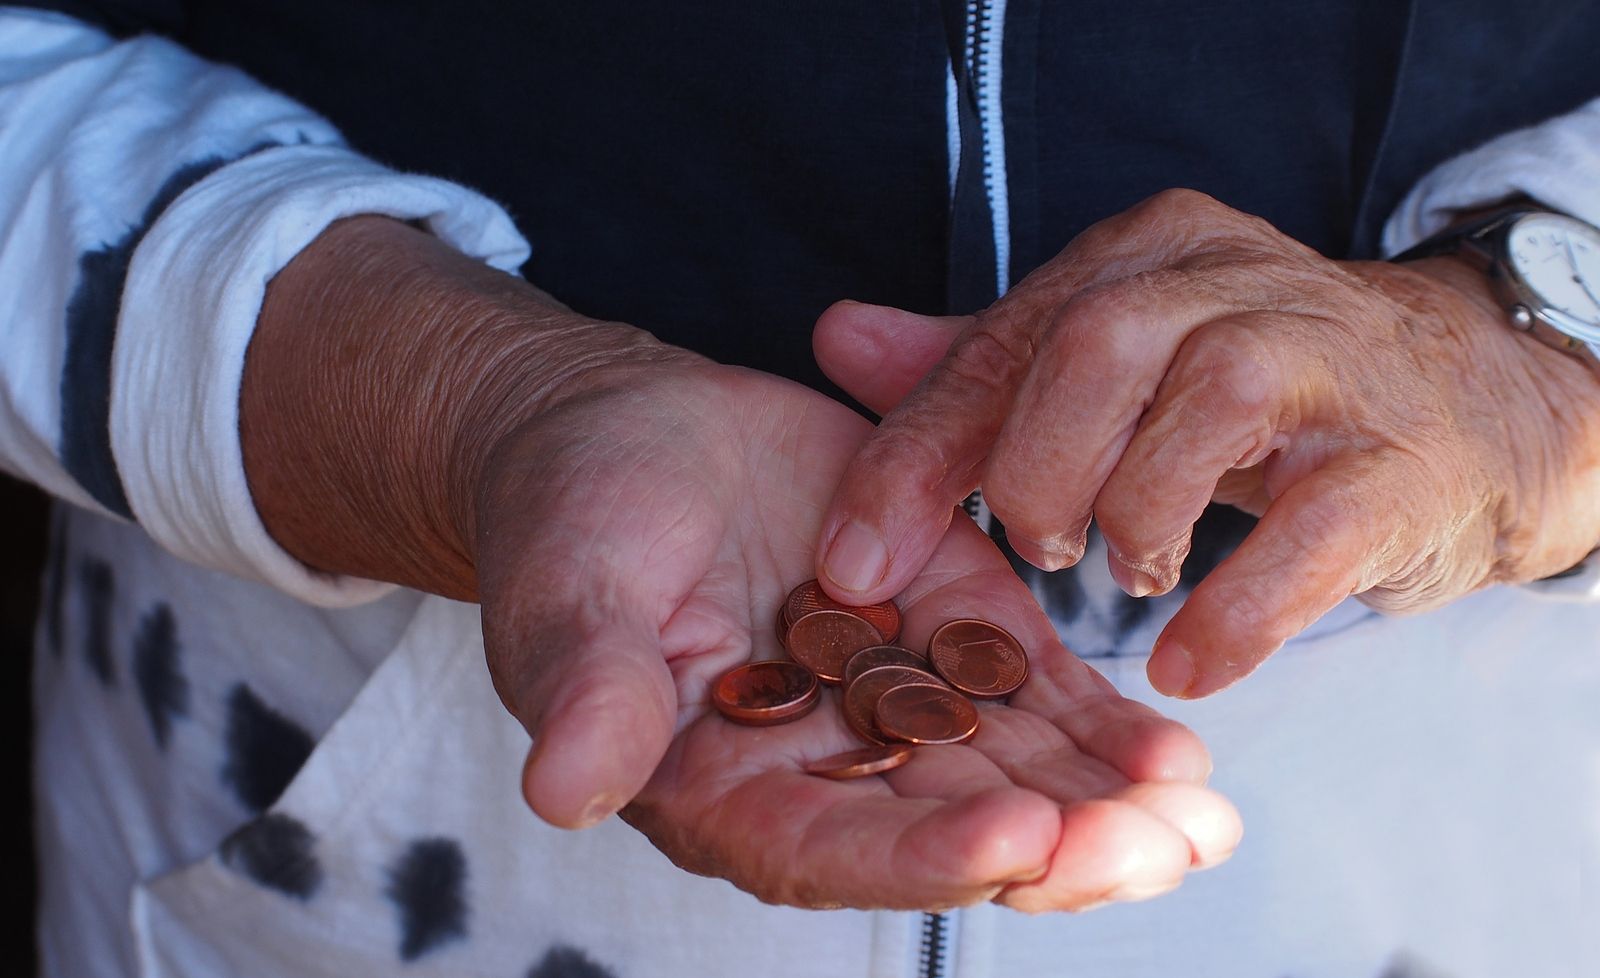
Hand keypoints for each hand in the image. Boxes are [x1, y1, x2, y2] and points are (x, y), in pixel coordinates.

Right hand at [241, 216, 1240, 910]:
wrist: (632, 437)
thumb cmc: (573, 519)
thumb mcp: (570, 596)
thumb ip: (587, 691)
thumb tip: (565, 790)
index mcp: (727, 791)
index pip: (835, 850)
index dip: (926, 854)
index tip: (1016, 836)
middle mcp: (825, 771)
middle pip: (952, 833)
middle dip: (1062, 848)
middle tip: (1157, 840)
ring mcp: (895, 706)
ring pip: (1013, 777)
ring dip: (1108, 804)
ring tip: (1197, 809)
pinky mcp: (947, 633)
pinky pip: (1032, 695)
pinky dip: (1102, 726)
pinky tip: (1175, 749)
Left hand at [813, 189, 1599, 697]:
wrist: (1460, 409)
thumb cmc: (1251, 395)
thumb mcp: (1109, 364)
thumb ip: (978, 360)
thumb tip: (837, 336)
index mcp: (1148, 252)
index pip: (1005, 339)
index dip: (916, 455)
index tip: (855, 559)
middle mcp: (1239, 281)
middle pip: (1100, 345)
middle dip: (1036, 469)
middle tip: (1040, 546)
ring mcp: (1335, 363)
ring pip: (1209, 406)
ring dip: (1136, 515)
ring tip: (1130, 567)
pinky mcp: (1402, 465)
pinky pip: (1313, 532)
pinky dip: (1235, 610)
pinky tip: (1188, 659)